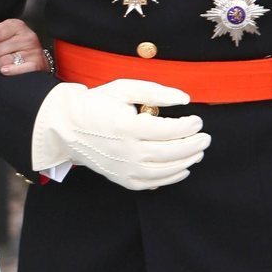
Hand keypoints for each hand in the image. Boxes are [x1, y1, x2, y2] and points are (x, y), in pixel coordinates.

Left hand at [0, 19, 49, 77]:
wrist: (37, 58)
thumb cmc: (15, 44)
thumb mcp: (3, 34)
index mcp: (15, 26)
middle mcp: (25, 36)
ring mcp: (32, 51)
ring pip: (5, 60)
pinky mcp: (38, 64)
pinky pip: (24, 68)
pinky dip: (13, 70)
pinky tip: (3, 72)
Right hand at [31, 79, 208, 189]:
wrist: (66, 127)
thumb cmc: (96, 104)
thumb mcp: (124, 88)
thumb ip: (155, 92)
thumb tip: (185, 98)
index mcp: (127, 126)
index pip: (168, 130)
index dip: (188, 126)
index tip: (198, 120)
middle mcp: (126, 150)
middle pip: (170, 152)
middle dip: (193, 145)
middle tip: (205, 138)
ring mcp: (123, 167)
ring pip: (164, 170)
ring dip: (186, 162)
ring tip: (198, 152)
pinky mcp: (121, 178)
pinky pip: (151, 183)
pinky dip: (170, 178)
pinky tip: (182, 169)